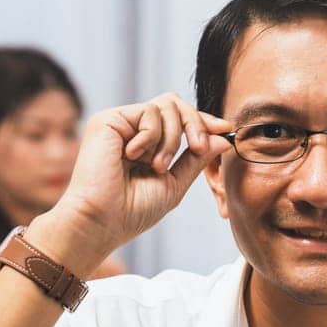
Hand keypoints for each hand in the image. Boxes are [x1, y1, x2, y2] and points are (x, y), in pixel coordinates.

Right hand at [33, 93, 231, 272]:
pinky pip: (149, 112)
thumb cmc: (132, 212)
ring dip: (173, 137)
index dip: (204, 121)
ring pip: (167, 105)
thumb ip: (195, 159)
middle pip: (176, 104)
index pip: (179, 120)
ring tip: (157, 166)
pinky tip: (135, 156)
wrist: (101, 221)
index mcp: (147, 146)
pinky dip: (152, 136)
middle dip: (195, 123)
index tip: (225, 129)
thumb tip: (222, 138)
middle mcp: (133, 131)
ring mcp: (120, 123)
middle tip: (199, 147)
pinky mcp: (108, 119)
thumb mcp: (173, 184)